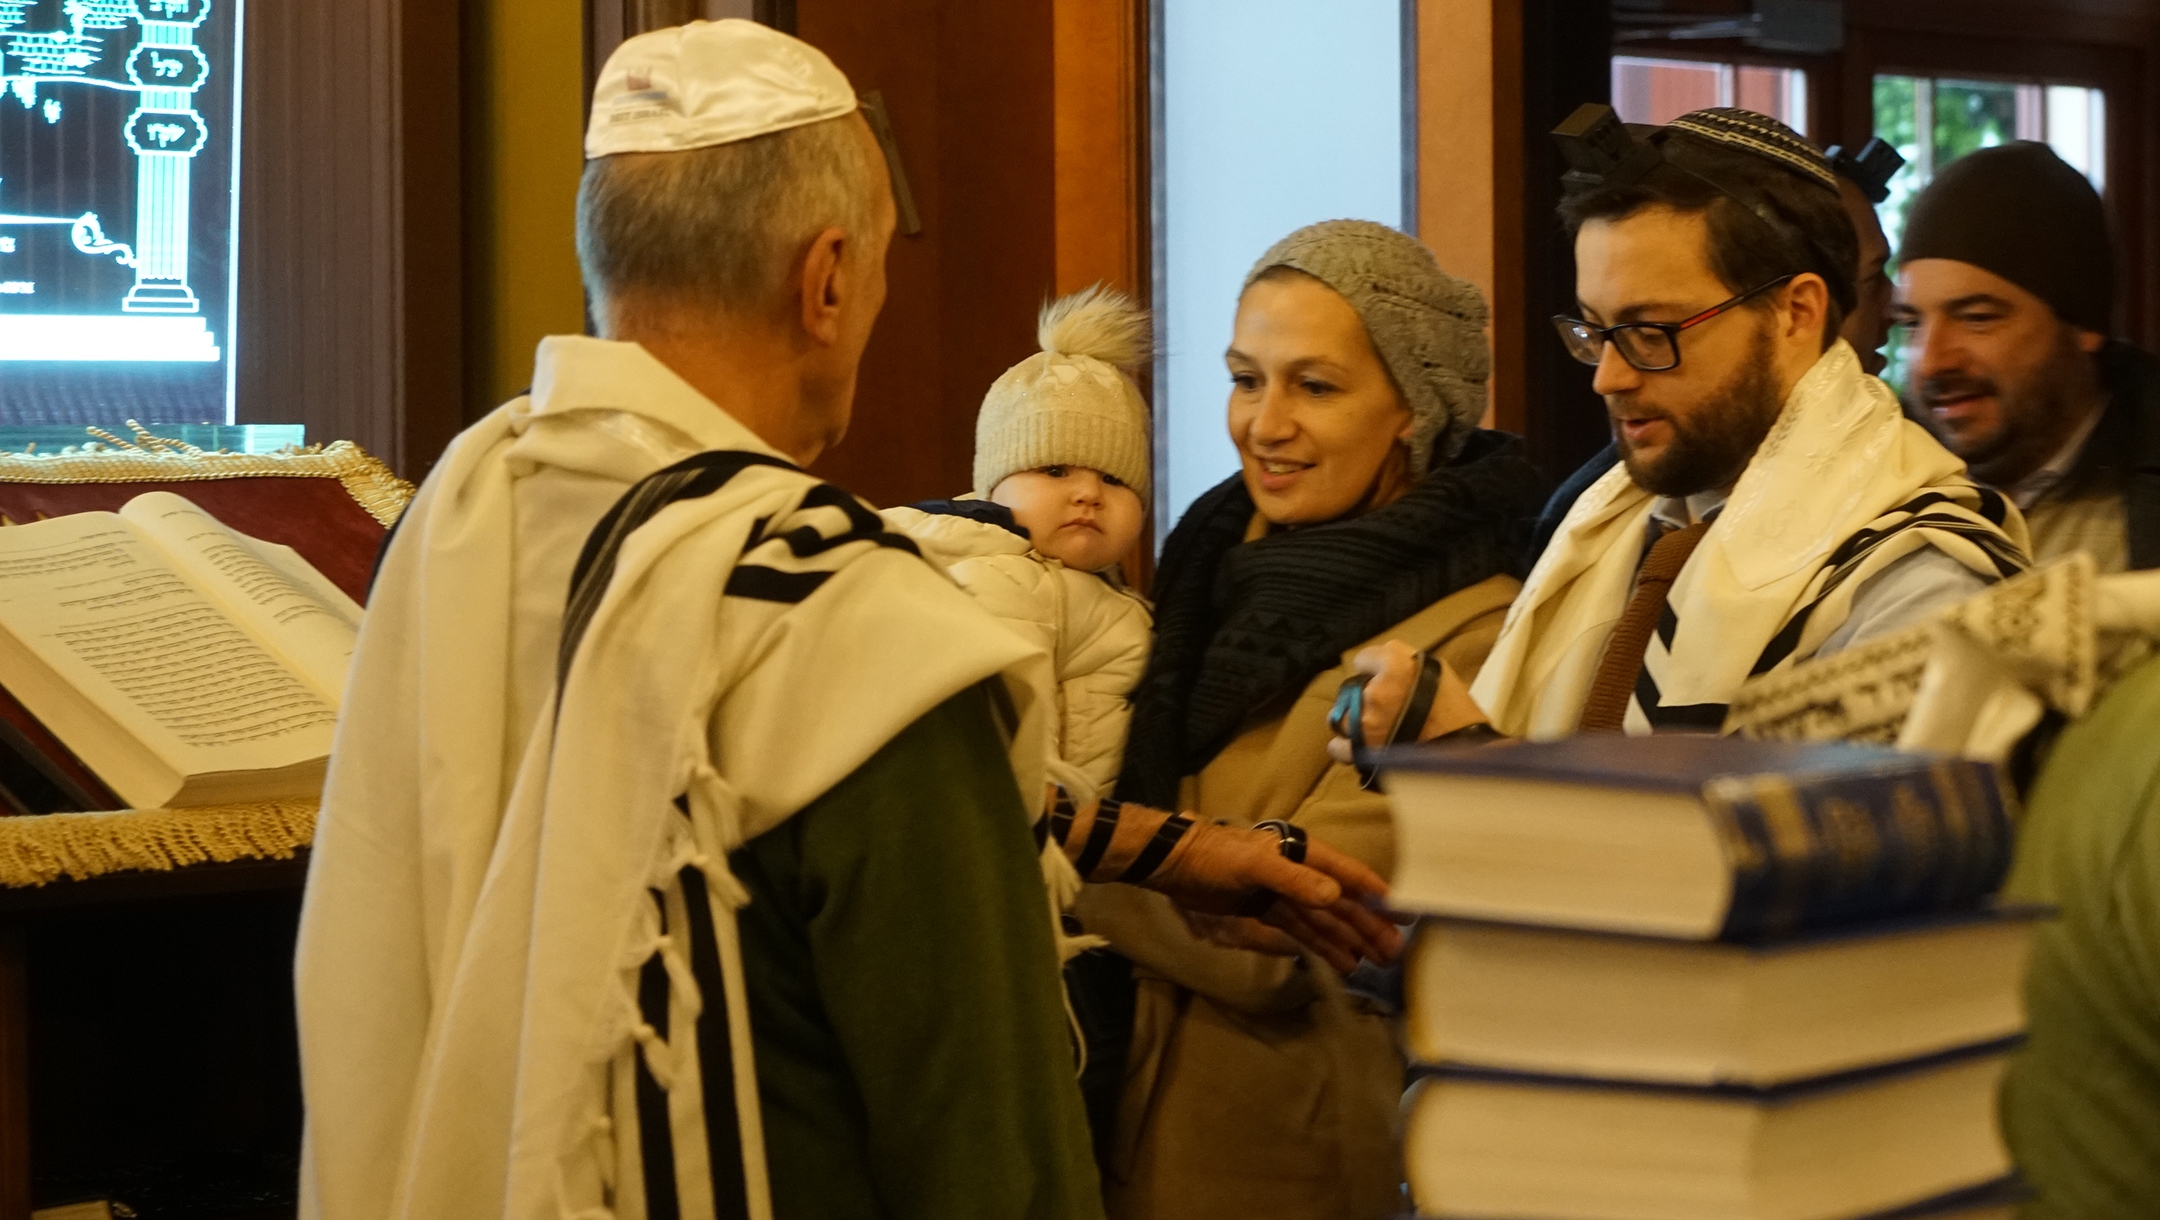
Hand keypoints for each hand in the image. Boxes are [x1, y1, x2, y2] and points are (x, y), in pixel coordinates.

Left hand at [1147, 820, 1403, 969]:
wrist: (1174, 864)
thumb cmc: (1214, 855)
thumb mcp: (1254, 864)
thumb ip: (1294, 880)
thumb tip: (1335, 898)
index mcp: (1302, 855)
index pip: (1347, 875)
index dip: (1376, 893)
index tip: (1405, 911)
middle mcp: (1299, 875)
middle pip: (1341, 903)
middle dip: (1368, 926)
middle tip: (1394, 952)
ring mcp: (1284, 895)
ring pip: (1324, 921)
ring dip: (1349, 940)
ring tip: (1375, 962)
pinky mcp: (1267, 912)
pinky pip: (1302, 932)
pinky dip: (1322, 947)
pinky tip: (1342, 962)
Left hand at [1326, 642, 1486, 763]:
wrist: (1466, 754)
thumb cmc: (1458, 712)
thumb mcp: (1438, 672)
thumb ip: (1404, 662)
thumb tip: (1382, 664)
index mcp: (1395, 667)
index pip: (1365, 658)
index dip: (1372, 667)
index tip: (1378, 675)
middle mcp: (1376, 693)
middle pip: (1351, 689)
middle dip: (1362, 696)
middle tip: (1382, 706)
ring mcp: (1366, 724)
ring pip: (1341, 718)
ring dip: (1353, 721)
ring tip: (1371, 727)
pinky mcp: (1363, 751)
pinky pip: (1339, 747)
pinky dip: (1346, 746)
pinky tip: (1359, 745)